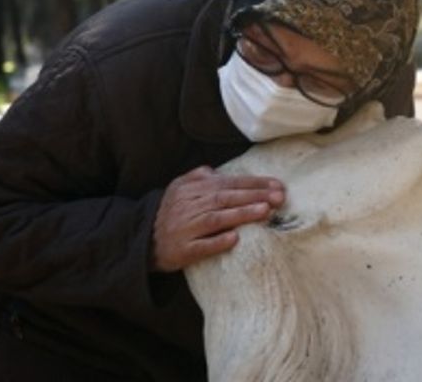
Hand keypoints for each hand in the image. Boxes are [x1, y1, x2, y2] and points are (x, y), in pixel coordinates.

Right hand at [151, 166, 284, 271]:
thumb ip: (200, 177)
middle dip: (254, 196)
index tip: (277, 185)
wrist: (142, 239)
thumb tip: (219, 171)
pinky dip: (217, 241)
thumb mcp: (180, 188)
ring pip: (216, 219)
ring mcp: (185, 228)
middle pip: (225, 198)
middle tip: (279, 197)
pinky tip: (235, 238)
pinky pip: (201, 245)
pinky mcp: (182, 250)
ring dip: (241, 215)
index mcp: (192, 189)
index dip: (254, 183)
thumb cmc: (170, 212)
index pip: (228, 183)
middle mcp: (189, 206)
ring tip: (265, 211)